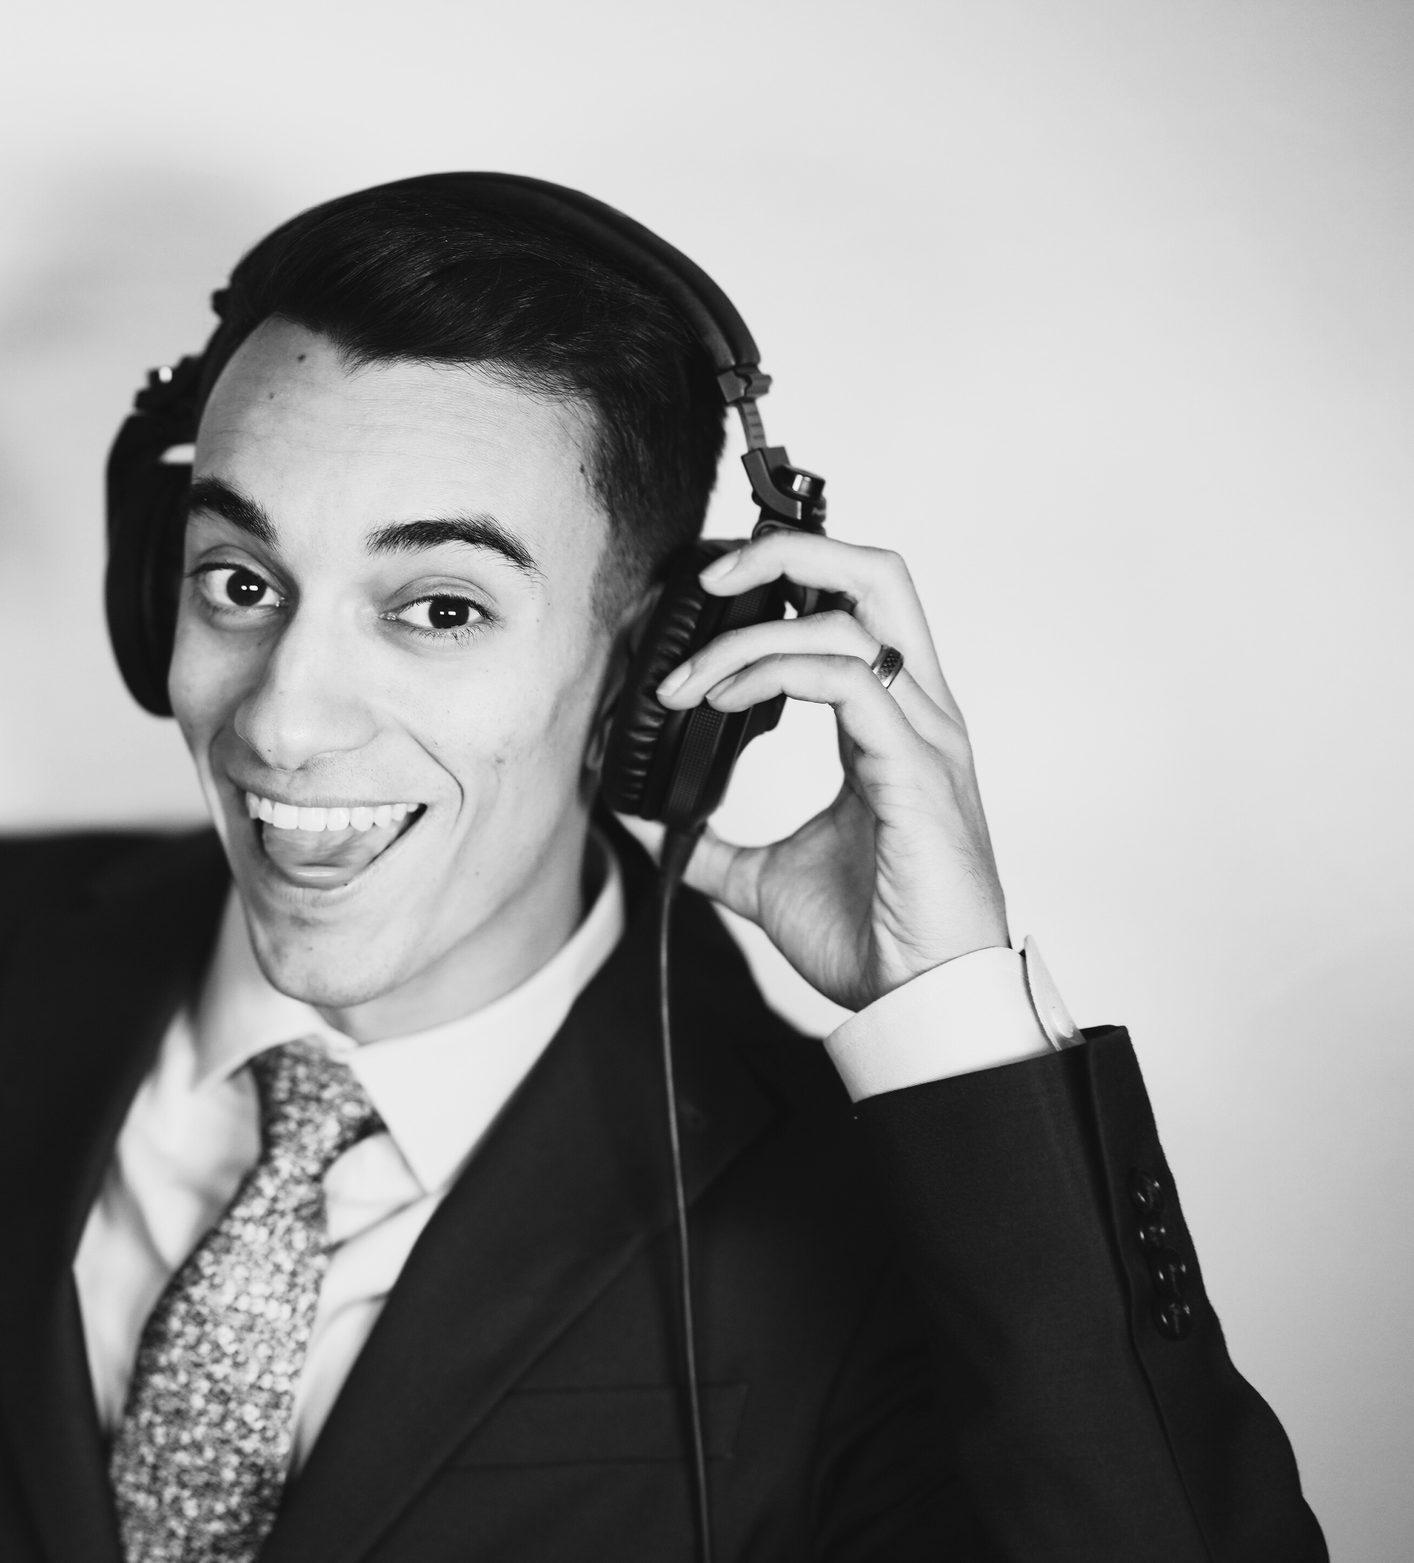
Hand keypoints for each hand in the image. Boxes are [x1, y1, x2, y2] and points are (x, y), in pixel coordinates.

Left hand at [652, 532, 1008, 1009]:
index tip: (704, 601)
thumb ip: (712, 843)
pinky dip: (776, 672)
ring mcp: (925, 736)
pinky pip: (850, 679)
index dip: (787, 578)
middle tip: (708, 578)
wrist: (920, 1005)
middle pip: (878, 573)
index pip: (855, 608)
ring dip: (751, 632)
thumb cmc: (873, 940)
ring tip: (684, 681)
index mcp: (893, 726)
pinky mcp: (917, 769)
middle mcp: (918, 714)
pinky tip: (722, 703)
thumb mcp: (765, 879)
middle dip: (789, 549)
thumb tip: (645, 823)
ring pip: (857, 613)